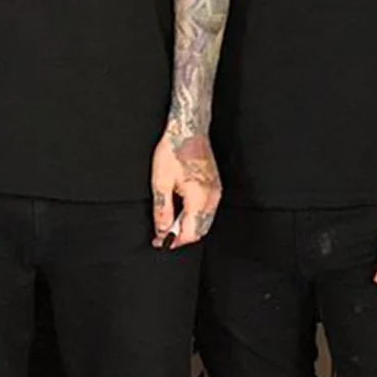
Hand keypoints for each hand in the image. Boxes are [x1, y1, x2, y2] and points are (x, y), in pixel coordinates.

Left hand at [150, 128, 220, 248]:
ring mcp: (216, 193)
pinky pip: (208, 212)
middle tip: (162, 238)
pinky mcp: (215, 188)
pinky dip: (195, 219)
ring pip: (205, 222)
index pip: (190, 231)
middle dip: (181, 237)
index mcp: (199, 197)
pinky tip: (181, 217)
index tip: (161, 243)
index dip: (175, 241)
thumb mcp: (160, 181)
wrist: (188, 132)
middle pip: (200, 230)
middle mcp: (212, 198)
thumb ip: (163, 209)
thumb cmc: (173, 151)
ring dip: (188, 229)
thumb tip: (162, 230)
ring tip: (169, 229)